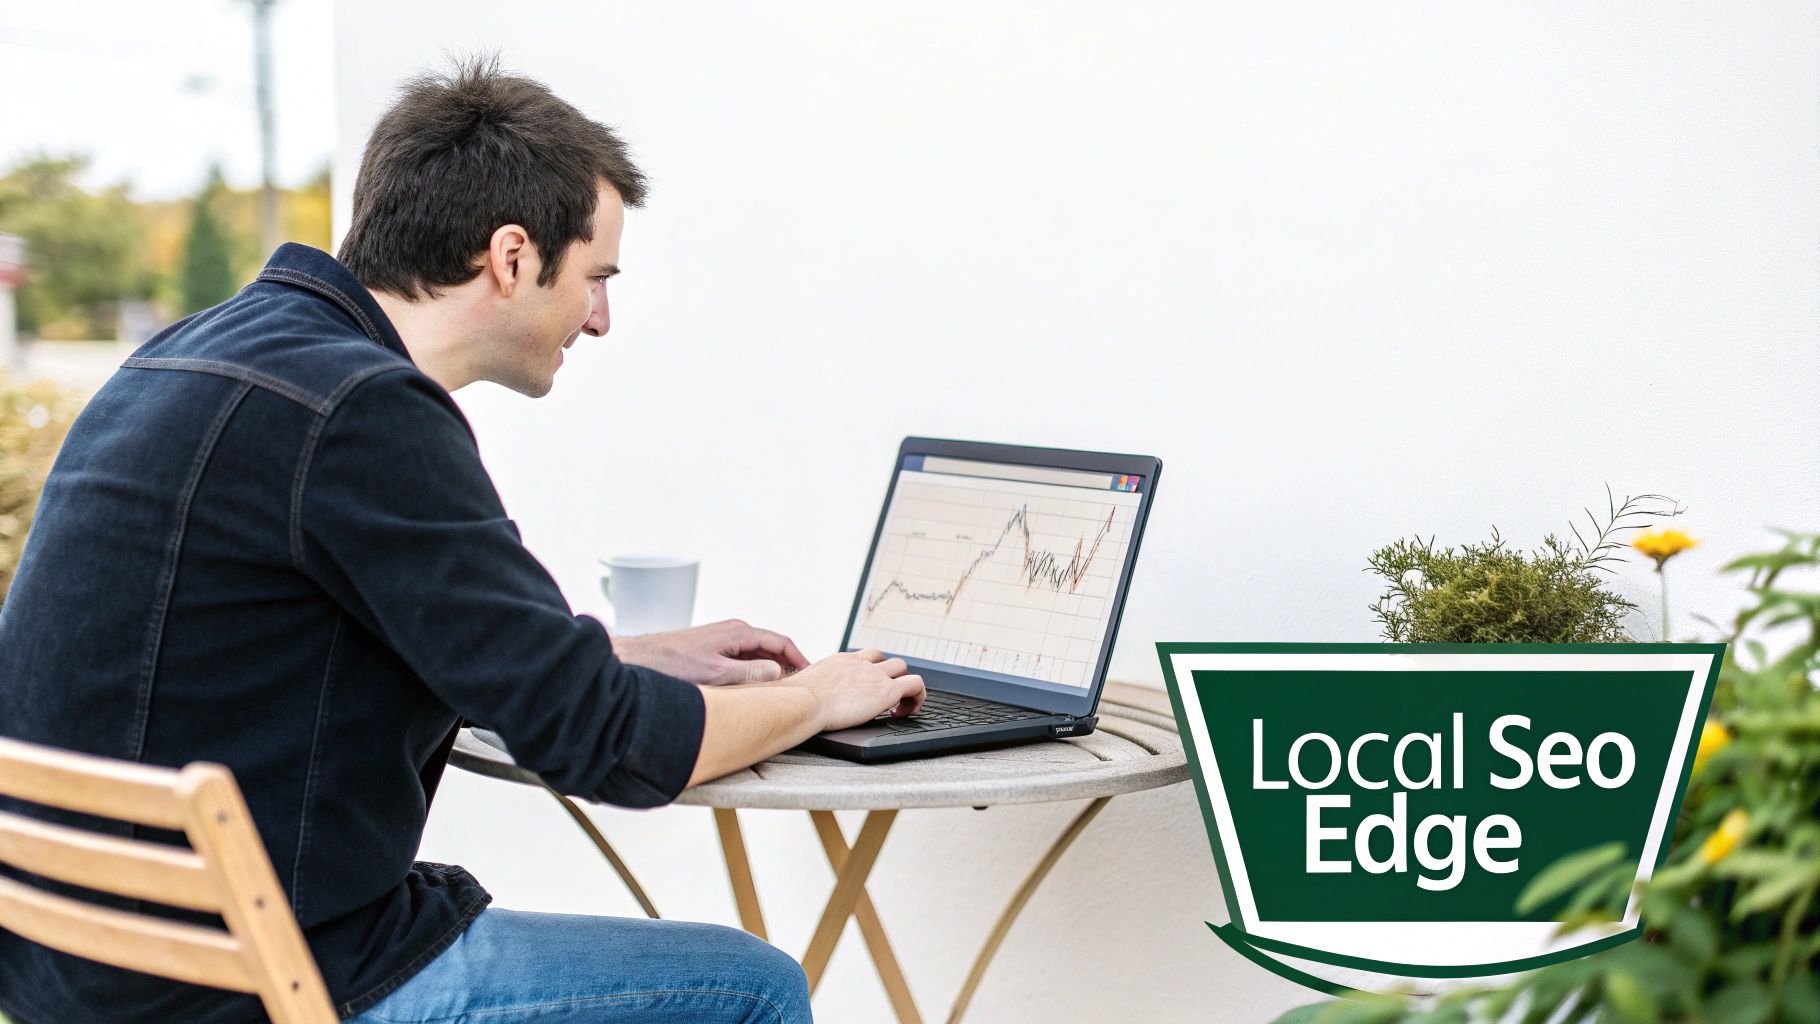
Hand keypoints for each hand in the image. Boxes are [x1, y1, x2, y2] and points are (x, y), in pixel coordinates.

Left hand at [614, 619, 808, 684]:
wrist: (639, 659)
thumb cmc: (672, 664)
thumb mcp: (718, 673)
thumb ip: (751, 673)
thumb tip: (778, 672)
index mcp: (739, 632)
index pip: (781, 641)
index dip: (800, 658)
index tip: (811, 674)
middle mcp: (733, 631)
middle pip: (772, 647)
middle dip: (788, 664)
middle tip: (800, 686)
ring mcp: (722, 639)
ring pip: (757, 654)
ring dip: (771, 669)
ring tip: (781, 689)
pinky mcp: (712, 650)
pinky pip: (743, 658)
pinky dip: (755, 670)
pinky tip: (755, 686)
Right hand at [788, 648, 924, 731]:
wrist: (803, 701)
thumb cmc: (795, 700)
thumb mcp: (800, 686)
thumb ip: (805, 688)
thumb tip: (790, 696)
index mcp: (839, 662)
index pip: (864, 657)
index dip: (871, 670)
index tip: (868, 687)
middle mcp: (859, 664)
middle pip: (885, 659)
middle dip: (890, 675)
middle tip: (886, 697)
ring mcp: (873, 674)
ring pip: (903, 667)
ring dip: (905, 684)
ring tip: (901, 705)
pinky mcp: (885, 690)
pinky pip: (915, 685)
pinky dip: (917, 696)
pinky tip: (907, 712)